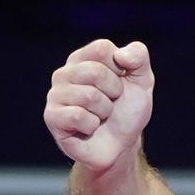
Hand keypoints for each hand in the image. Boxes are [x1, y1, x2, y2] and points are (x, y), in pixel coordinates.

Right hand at [44, 39, 154, 170]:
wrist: (122, 145)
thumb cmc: (127, 111)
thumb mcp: (142, 81)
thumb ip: (139, 56)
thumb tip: (121, 54)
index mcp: (82, 59)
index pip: (101, 49)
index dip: (120, 70)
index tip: (120, 83)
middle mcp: (64, 74)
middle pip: (95, 71)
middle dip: (114, 92)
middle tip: (111, 103)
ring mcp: (55, 95)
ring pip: (88, 95)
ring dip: (104, 111)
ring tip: (100, 117)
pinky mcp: (52, 117)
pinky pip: (77, 116)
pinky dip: (92, 125)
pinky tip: (89, 128)